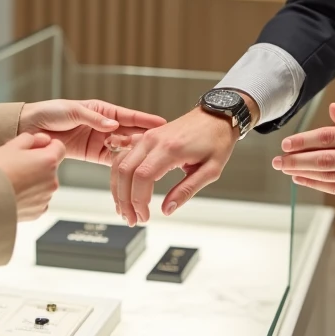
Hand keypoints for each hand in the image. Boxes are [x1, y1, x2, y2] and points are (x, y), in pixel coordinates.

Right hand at [0, 131, 66, 221]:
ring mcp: (46, 198)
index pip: (59, 147)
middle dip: (39, 165)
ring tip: (12, 182)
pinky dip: (30, 197)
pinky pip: (38, 200)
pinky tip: (14, 194)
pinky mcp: (38, 212)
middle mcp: (52, 181)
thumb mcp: (12, 145)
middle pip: (51, 167)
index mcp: (49, 161)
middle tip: (17, 166)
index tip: (33, 149)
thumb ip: (31, 138)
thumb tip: (43, 140)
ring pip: (44, 184)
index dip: (47, 146)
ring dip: (34, 182)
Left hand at [18, 99, 166, 164]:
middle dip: (143, 139)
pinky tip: (130, 167)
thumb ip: (94, 119)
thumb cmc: (51, 112)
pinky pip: (109, 159)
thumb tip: (113, 126)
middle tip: (159, 146)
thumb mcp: (73, 111)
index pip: (129, 116)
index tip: (162, 123)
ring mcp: (99, 140)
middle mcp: (104, 125)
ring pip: (122, 147)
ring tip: (147, 159)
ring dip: (133, 153)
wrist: (30, 127)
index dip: (145, 120)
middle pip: (129, 133)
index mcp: (103, 110)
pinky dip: (119, 163)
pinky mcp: (91, 154)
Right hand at [109, 107, 239, 225]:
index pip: (143, 177)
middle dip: (124, 200)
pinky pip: (124, 156)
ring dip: (118, 189)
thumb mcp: (210, 170)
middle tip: (132, 220)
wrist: (216, 115)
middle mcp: (154, 140)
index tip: (145, 216)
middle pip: (125, 171)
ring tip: (124, 210)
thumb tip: (167, 210)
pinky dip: (119, 175)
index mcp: (171, 149)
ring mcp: (147, 136)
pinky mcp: (146, 137)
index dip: (139, 200)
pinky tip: (123, 191)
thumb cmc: (217, 140)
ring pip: (119, 163)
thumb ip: (186, 190)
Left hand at [271, 103, 334, 199]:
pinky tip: (305, 180)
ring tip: (287, 170)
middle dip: (298, 160)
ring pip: (332, 175)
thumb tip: (331, 109)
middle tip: (278, 160)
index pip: (330, 137)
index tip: (287, 143)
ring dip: (305, 173)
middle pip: (326, 158)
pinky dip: (321, 185)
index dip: (305, 140)